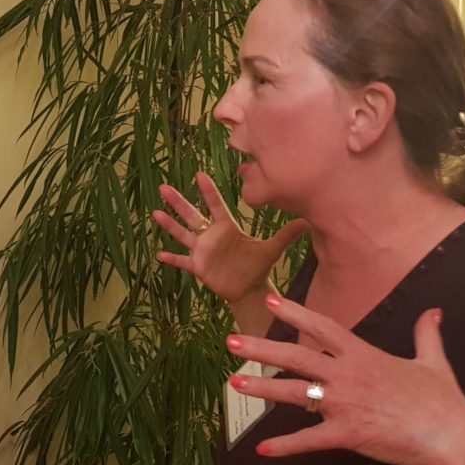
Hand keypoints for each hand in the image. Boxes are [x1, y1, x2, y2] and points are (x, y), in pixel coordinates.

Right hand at [153, 172, 307, 306]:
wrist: (249, 289)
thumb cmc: (258, 266)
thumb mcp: (272, 249)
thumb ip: (286, 235)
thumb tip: (308, 220)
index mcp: (227, 227)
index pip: (216, 206)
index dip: (208, 191)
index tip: (199, 174)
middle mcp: (211, 235)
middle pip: (192, 215)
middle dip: (178, 202)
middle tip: (164, 187)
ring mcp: (202, 251)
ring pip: (183, 234)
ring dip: (169, 224)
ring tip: (155, 212)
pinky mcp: (199, 267)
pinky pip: (183, 262)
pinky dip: (172, 259)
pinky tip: (159, 254)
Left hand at [226, 295, 464, 464]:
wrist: (451, 437)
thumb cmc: (443, 401)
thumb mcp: (434, 361)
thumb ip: (427, 335)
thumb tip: (434, 312)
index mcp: (364, 355)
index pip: (322, 327)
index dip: (295, 312)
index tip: (270, 301)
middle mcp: (348, 375)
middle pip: (296, 357)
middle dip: (261, 348)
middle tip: (231, 342)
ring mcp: (344, 405)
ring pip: (294, 393)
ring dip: (262, 387)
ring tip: (234, 382)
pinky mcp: (347, 435)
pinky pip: (309, 440)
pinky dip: (285, 446)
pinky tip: (263, 449)